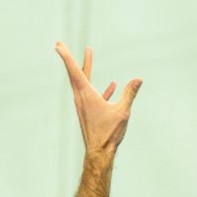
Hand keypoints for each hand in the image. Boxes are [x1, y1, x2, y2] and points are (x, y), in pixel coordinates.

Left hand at [55, 42, 139, 161]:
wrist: (100, 152)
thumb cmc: (109, 133)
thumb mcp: (122, 112)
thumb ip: (130, 94)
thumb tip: (138, 80)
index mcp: (86, 94)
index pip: (74, 70)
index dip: (67, 57)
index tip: (58, 45)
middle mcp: (81, 97)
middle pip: (74, 73)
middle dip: (69, 57)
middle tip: (59, 44)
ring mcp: (84, 105)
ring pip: (83, 82)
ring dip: (86, 68)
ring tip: (88, 55)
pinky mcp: (89, 112)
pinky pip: (93, 94)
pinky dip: (101, 87)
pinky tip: (112, 85)